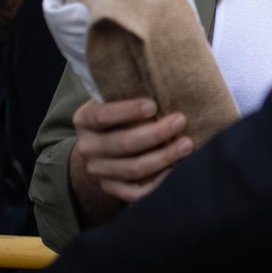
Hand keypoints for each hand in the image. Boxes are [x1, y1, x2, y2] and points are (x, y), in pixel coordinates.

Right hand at [71, 98, 191, 204]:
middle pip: (123, 144)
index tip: (153, 105)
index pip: (102, 115)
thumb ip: (129, 92)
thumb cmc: (119, 114)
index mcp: (84, 120)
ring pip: (133, 169)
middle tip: (180, 121)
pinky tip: (176, 169)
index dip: (127, 111)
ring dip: (163, 157)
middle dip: (156, 133)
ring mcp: (99, 171)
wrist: (102, 145)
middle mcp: (87, 147)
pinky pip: (136, 192)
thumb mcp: (114, 99)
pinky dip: (158, 182)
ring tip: (187, 144)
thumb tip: (167, 80)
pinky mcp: (112, 189)